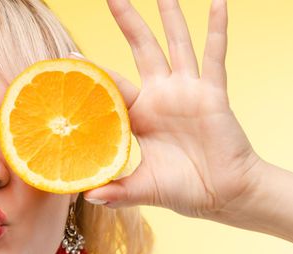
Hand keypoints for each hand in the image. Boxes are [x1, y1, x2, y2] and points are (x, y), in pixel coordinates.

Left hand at [83, 0, 262, 218]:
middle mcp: (160, 96)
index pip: (111, 87)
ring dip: (169, 15)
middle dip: (128, 22)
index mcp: (138, 115)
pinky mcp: (212, 93)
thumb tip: (86, 196)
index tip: (69, 57)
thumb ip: (116, 191)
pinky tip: (216, 4)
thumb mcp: (143, 188)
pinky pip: (215, 56)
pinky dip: (216, 30)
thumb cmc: (181, 189)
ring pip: (175, 43)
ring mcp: (186, 91)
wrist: (222, 194)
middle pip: (141, 49)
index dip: (93, 74)